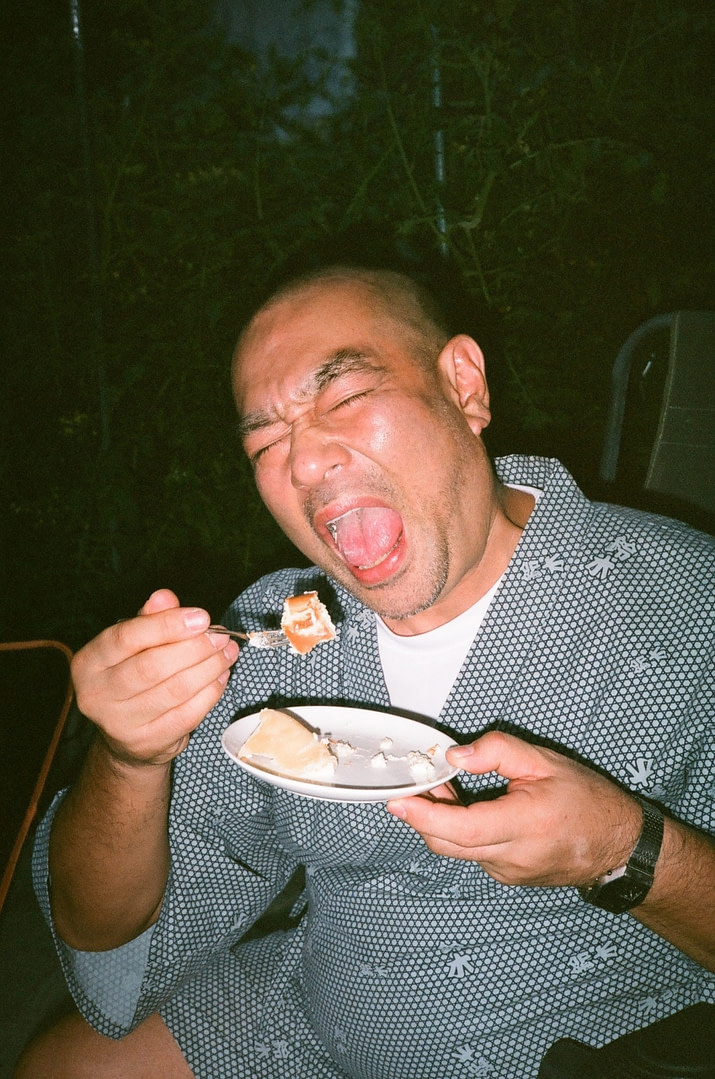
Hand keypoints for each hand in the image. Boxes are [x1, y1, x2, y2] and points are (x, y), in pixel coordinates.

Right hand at [71, 589, 239, 765]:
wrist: (125, 739)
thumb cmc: (131, 678)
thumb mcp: (133, 646)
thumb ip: (149, 619)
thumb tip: (164, 597)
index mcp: (89, 662)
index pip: (126, 637)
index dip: (167, 625)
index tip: (201, 617)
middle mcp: (97, 694)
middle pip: (152, 666)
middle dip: (194, 648)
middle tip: (220, 637)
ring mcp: (120, 723)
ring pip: (174, 690)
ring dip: (209, 668)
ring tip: (227, 653)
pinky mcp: (147, 743)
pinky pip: (187, 715)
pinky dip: (210, 693)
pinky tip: (221, 676)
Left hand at [387, 731, 641, 886]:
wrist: (619, 846)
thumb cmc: (586, 799)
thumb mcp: (545, 761)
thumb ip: (498, 751)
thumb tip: (455, 756)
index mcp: (524, 824)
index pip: (462, 828)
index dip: (424, 816)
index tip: (397, 801)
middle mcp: (512, 857)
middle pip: (447, 843)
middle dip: (423, 814)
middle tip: (420, 782)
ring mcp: (508, 873)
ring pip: (458, 850)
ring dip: (443, 822)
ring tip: (447, 788)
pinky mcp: (508, 877)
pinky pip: (473, 854)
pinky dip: (462, 832)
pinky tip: (470, 809)